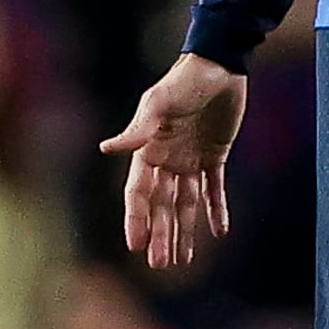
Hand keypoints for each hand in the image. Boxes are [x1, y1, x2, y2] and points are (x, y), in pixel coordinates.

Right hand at [102, 54, 248, 270]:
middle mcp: (167, 160)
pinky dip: (217, 209)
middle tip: (160, 264)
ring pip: (186, 203)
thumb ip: (139, 127)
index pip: (139, 193)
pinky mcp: (216, 155)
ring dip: (184, 229)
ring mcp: (191, 159)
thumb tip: (108, 148)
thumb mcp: (160, 102)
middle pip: (161, 205)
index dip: (136, 219)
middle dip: (160, 234)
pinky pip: (215, 188)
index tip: (135, 245)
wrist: (220, 64)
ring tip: (182, 259)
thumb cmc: (184, 80)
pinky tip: (220, 230)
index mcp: (148, 151)